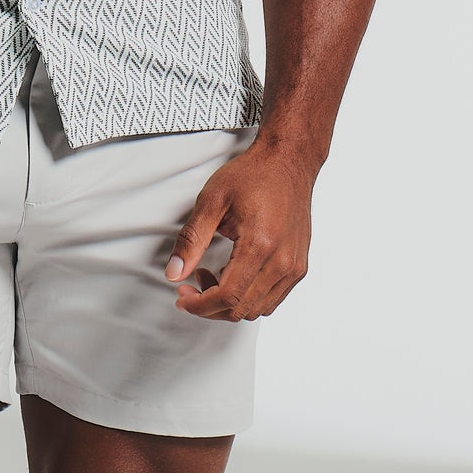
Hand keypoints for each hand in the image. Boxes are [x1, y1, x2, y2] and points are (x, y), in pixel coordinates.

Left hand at [166, 138, 315, 321]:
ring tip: (211, 275)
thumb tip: (174, 273)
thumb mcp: (212, 201)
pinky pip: (271, 299)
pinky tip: (233, 274)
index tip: (182, 298)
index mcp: (260, 245)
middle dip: (210, 306)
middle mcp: (282, 261)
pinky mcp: (299, 267)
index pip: (228, 297)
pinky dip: (248, 297)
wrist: (288, 162)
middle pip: (242, 310)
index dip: (199, 306)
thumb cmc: (253, 175)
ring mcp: (294, 266)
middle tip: (190, 284)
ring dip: (229, 303)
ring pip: (257, 310)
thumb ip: (191, 241)